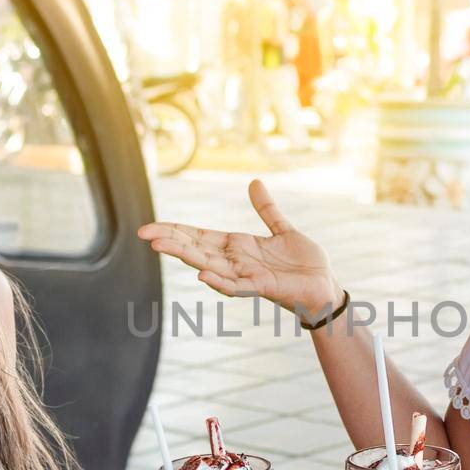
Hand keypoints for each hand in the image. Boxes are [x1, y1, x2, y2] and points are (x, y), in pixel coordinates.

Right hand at [136, 179, 339, 313]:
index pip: (199, 236)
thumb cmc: (304, 263)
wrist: (325, 285)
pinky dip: (220, 281)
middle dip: (171, 241)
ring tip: (161, 247)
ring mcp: (247, 275)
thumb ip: (266, 209)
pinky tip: (203, 274)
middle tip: (144, 234)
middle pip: (196, 249)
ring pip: (209, 266)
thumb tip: (254, 183)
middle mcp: (236, 262)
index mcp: (237, 246)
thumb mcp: (282, 229)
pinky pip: (237, 286)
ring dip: (186, 257)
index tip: (149, 228)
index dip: (175, 231)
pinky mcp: (263, 287)